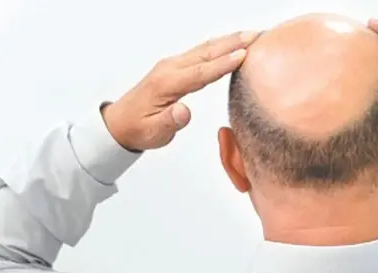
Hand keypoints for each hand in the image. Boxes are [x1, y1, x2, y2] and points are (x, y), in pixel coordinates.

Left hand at [102, 30, 259, 150]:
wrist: (120, 123)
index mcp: (166, 84)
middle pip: (206, 53)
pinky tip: (232, 43)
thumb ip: (170, 121)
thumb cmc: (138, 129)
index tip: (243, 55)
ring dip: (229, 40)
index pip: (200, 72)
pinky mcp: (177, 66)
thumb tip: (184, 112)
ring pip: (205, 49)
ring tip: (252, 35)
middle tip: (257, 36)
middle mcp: (170, 69)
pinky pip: (202, 52)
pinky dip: (220, 45)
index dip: (223, 64)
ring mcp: (173, 65)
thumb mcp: (154, 133)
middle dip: (233, 43)